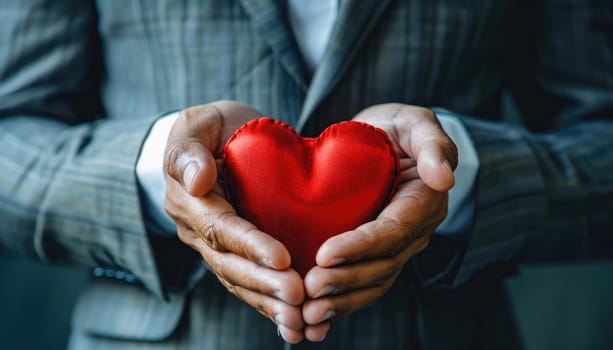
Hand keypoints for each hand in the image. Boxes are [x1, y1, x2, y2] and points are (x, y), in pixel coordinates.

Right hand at [164, 101, 305, 342]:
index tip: (283, 259)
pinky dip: (269, 305)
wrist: (219, 140)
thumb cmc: (212, 128)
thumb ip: (190, 150)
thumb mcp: (197, 124)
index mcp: (191, 201)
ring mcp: (216, 246)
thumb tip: (198, 180)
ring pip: (240, 282)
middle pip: (230, 264)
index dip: (250, 245)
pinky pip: (249, 283)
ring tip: (300, 319)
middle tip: (298, 297)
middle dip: (264, 283)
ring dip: (269, 303)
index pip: (221, 229)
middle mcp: (199, 231)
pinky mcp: (235, 254)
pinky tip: (294, 322)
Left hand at [301, 103, 457, 340]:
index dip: (360, 246)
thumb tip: (445, 177)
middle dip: (346, 281)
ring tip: (306, 315)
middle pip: (381, 266)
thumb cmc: (399, 128)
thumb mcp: (417, 122)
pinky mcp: (374, 254)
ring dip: (340, 302)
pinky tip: (312, 321)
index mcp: (422, 203)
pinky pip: (362, 285)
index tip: (325, 255)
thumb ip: (434, 144)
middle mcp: (412, 232)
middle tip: (308, 290)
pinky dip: (339, 304)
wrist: (385, 141)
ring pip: (372, 283)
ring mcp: (395, 248)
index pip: (392, 232)